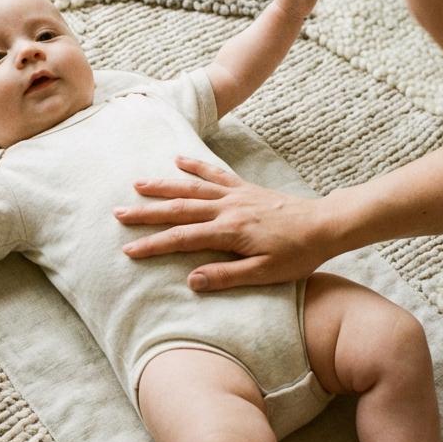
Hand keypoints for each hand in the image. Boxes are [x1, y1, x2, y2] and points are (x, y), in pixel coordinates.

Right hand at [114, 156, 332, 287]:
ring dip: (162, 186)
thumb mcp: (265, 274)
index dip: (153, 245)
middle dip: (146, 212)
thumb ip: (227, 276)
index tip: (128, 249)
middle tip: (118, 213)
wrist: (325, 225)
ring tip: (137, 184)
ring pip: (191, 189)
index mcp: (229, 232)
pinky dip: (195, 167)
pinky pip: (215, 175)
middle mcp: (227, 209)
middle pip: (178, 210)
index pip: (182, 239)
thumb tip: (191, 281)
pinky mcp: (244, 189)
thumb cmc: (297, 254)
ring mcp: (235, 196)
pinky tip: (177, 160)